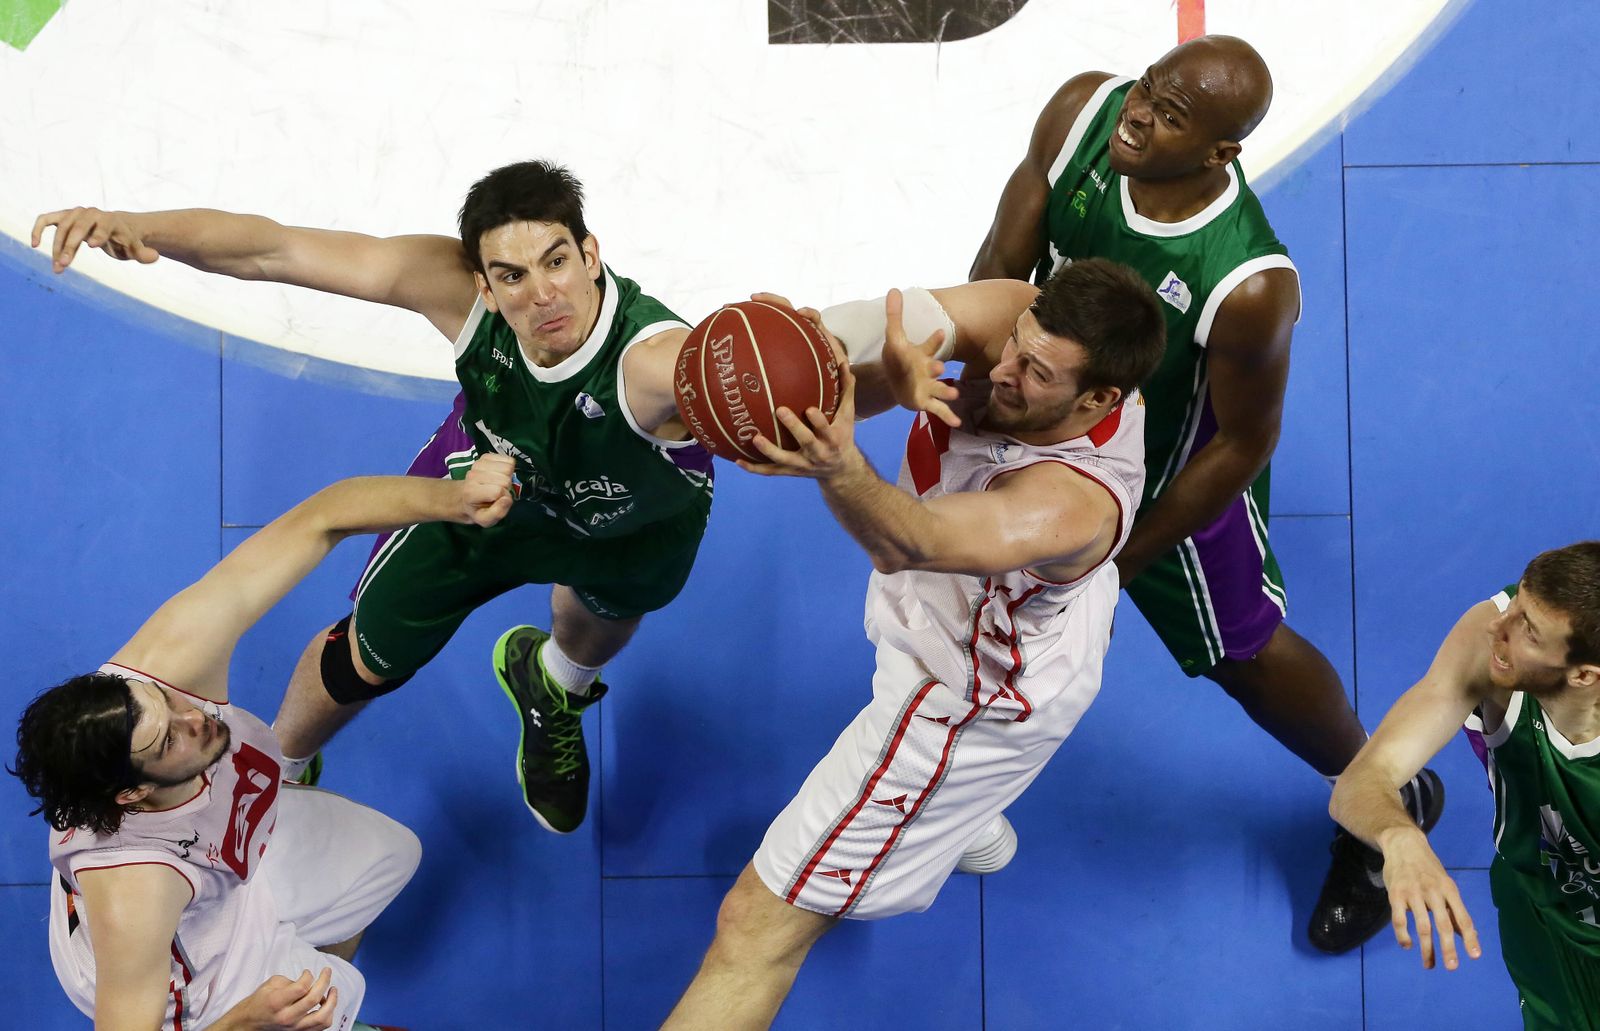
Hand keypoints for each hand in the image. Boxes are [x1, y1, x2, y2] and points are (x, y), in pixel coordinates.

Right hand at [32, 207, 158, 273]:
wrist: (115, 227)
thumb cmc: (125, 240)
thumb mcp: (135, 248)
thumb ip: (143, 253)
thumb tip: (155, 257)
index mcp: (110, 220)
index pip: (103, 226)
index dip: (99, 234)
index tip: (92, 245)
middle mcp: (91, 214)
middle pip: (78, 228)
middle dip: (70, 246)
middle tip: (64, 265)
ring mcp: (75, 213)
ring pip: (61, 228)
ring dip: (56, 247)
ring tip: (58, 268)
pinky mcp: (62, 217)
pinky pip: (45, 219)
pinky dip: (38, 229)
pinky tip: (34, 245)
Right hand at [219, 968, 337, 1030]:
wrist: (250, 1023)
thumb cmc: (261, 1001)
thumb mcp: (271, 984)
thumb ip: (291, 981)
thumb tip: (309, 981)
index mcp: (277, 1002)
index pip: (302, 987)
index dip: (309, 975)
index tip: (307, 972)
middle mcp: (287, 1017)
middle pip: (313, 999)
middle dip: (325, 981)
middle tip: (327, 971)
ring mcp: (294, 1027)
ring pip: (322, 1017)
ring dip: (332, 1002)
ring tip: (333, 990)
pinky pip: (321, 1026)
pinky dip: (328, 1014)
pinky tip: (326, 1004)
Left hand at [457, 453, 516, 526]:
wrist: (464, 497)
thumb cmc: (477, 510)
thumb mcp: (486, 520)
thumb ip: (497, 513)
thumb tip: (507, 498)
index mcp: (471, 492)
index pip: (498, 491)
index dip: (504, 498)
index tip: (498, 501)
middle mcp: (473, 475)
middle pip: (505, 479)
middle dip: (506, 487)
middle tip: (498, 492)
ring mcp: (478, 464)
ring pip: (508, 467)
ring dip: (508, 476)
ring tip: (498, 483)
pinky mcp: (485, 457)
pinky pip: (507, 459)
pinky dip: (508, 467)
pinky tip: (499, 474)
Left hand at [738, 361, 861, 479]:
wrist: (840, 469)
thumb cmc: (842, 435)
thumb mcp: (848, 416)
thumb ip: (846, 390)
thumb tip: (843, 363)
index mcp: (832, 438)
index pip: (826, 429)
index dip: (818, 421)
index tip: (809, 408)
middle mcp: (818, 453)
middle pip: (806, 442)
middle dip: (794, 428)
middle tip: (780, 410)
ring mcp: (802, 464)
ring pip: (784, 460)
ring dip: (769, 450)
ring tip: (754, 438)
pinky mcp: (790, 472)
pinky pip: (770, 472)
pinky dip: (754, 468)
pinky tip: (737, 460)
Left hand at [882, 288, 960, 427]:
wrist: (895, 380)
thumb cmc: (899, 358)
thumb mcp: (894, 338)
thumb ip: (895, 315)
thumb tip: (893, 289)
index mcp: (922, 354)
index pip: (929, 345)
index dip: (933, 339)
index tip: (941, 332)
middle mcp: (928, 370)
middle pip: (934, 368)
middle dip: (936, 367)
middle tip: (940, 367)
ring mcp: (929, 387)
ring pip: (940, 388)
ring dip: (946, 390)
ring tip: (954, 394)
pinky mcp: (925, 402)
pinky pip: (938, 409)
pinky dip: (947, 416)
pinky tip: (957, 424)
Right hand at [1379, 828, 1480, 969]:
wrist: (1404, 844)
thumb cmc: (1427, 869)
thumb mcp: (1445, 885)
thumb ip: (1453, 909)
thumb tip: (1467, 934)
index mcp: (1449, 890)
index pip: (1463, 917)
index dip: (1470, 937)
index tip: (1475, 956)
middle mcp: (1433, 892)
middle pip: (1443, 924)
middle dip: (1448, 948)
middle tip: (1452, 967)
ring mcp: (1413, 893)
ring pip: (1422, 926)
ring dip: (1427, 949)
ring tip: (1429, 965)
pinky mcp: (1395, 894)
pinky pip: (1399, 920)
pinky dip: (1403, 936)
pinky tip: (1407, 945)